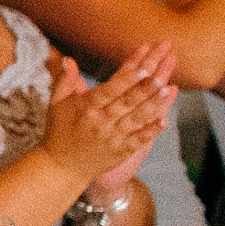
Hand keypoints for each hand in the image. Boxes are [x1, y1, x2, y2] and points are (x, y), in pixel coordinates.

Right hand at [43, 46, 175, 189]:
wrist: (61, 166)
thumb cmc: (59, 130)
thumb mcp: (56, 104)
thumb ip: (65, 81)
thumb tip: (68, 59)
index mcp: (85, 108)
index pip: (109, 89)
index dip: (126, 78)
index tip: (141, 67)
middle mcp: (100, 122)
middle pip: (127, 101)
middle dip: (145, 87)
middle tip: (160, 74)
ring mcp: (112, 137)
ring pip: (137, 118)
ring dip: (154, 103)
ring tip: (168, 88)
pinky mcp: (121, 151)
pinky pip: (140, 139)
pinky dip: (152, 129)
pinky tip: (165, 119)